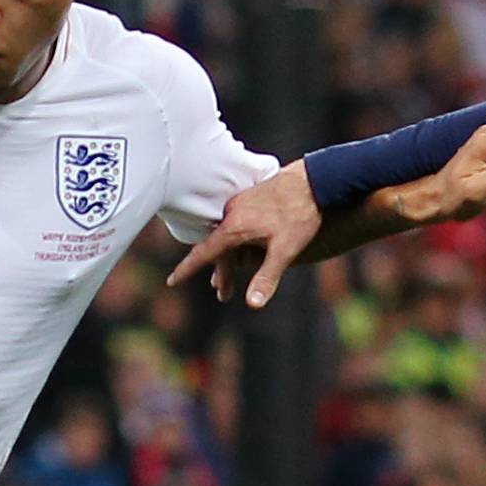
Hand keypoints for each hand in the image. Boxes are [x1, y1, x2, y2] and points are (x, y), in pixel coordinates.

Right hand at [166, 159, 321, 308]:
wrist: (314, 180)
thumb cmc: (300, 215)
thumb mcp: (285, 250)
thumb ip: (267, 277)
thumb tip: (253, 305)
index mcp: (234, 226)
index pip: (204, 253)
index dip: (187, 269)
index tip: (171, 281)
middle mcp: (231, 213)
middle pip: (218, 248)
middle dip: (220, 273)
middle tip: (223, 295)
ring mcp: (240, 204)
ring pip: (227, 236)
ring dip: (228, 257)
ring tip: (232, 277)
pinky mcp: (250, 199)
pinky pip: (234, 224)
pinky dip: (235, 241)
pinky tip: (242, 247)